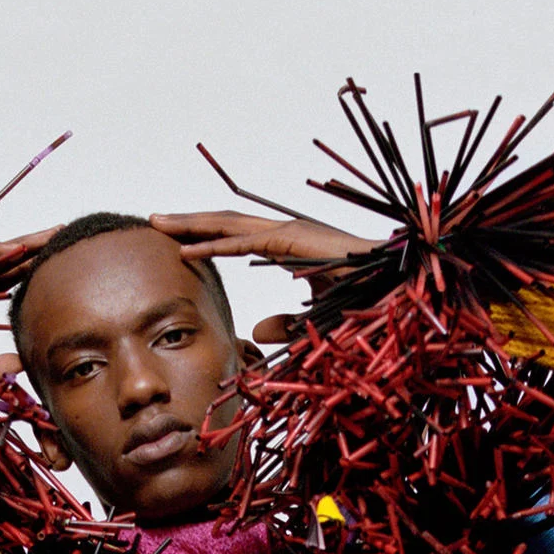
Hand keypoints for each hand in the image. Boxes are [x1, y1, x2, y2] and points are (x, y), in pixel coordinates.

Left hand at [149, 211, 381, 341]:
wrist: (399, 287)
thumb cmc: (365, 301)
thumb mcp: (313, 319)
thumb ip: (285, 324)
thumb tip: (255, 331)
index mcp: (288, 247)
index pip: (236, 237)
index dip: (204, 237)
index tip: (175, 241)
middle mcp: (286, 233)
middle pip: (225, 225)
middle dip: (188, 223)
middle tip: (154, 222)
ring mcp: (290, 232)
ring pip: (230, 225)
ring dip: (192, 226)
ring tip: (160, 225)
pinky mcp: (296, 241)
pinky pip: (248, 242)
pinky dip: (216, 245)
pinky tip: (188, 249)